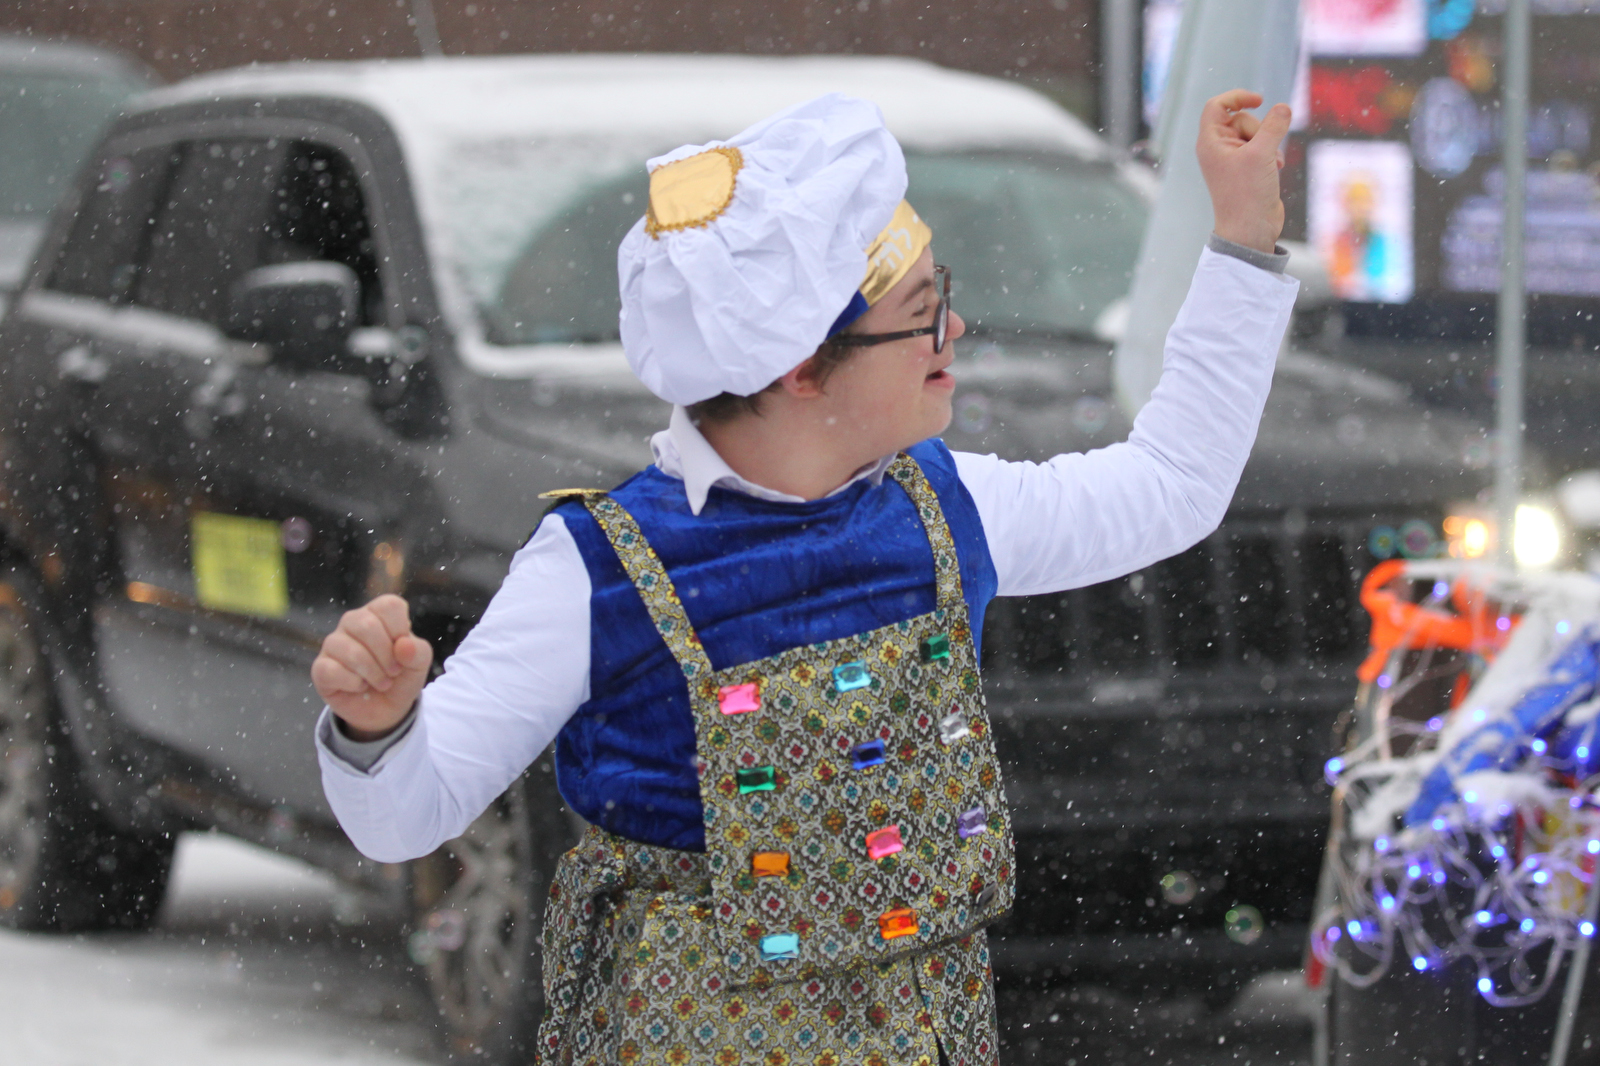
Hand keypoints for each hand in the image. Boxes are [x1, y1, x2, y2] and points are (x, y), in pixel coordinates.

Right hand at [311, 594, 432, 740]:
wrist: (386, 709)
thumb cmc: (401, 677)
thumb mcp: (419, 664)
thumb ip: (417, 651)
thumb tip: (403, 645)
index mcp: (377, 614)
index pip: (388, 605)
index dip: (400, 630)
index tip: (404, 650)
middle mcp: (352, 623)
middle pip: (367, 625)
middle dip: (387, 655)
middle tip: (394, 671)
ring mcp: (333, 644)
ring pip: (350, 650)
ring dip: (374, 673)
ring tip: (382, 682)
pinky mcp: (321, 667)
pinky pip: (333, 670)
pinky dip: (354, 684)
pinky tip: (359, 686)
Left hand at [1196, 89, 1291, 254]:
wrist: (1251, 228)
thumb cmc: (1248, 193)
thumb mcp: (1262, 153)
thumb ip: (1274, 126)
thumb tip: (1283, 108)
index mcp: (1210, 143)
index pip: (1217, 106)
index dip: (1237, 97)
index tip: (1259, 100)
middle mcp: (1218, 149)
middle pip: (1241, 118)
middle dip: (1259, 129)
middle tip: (1262, 150)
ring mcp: (1232, 159)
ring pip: (1255, 133)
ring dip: (1269, 143)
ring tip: (1272, 163)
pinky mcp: (1246, 168)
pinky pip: (1261, 147)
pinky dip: (1271, 154)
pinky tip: (1276, 168)